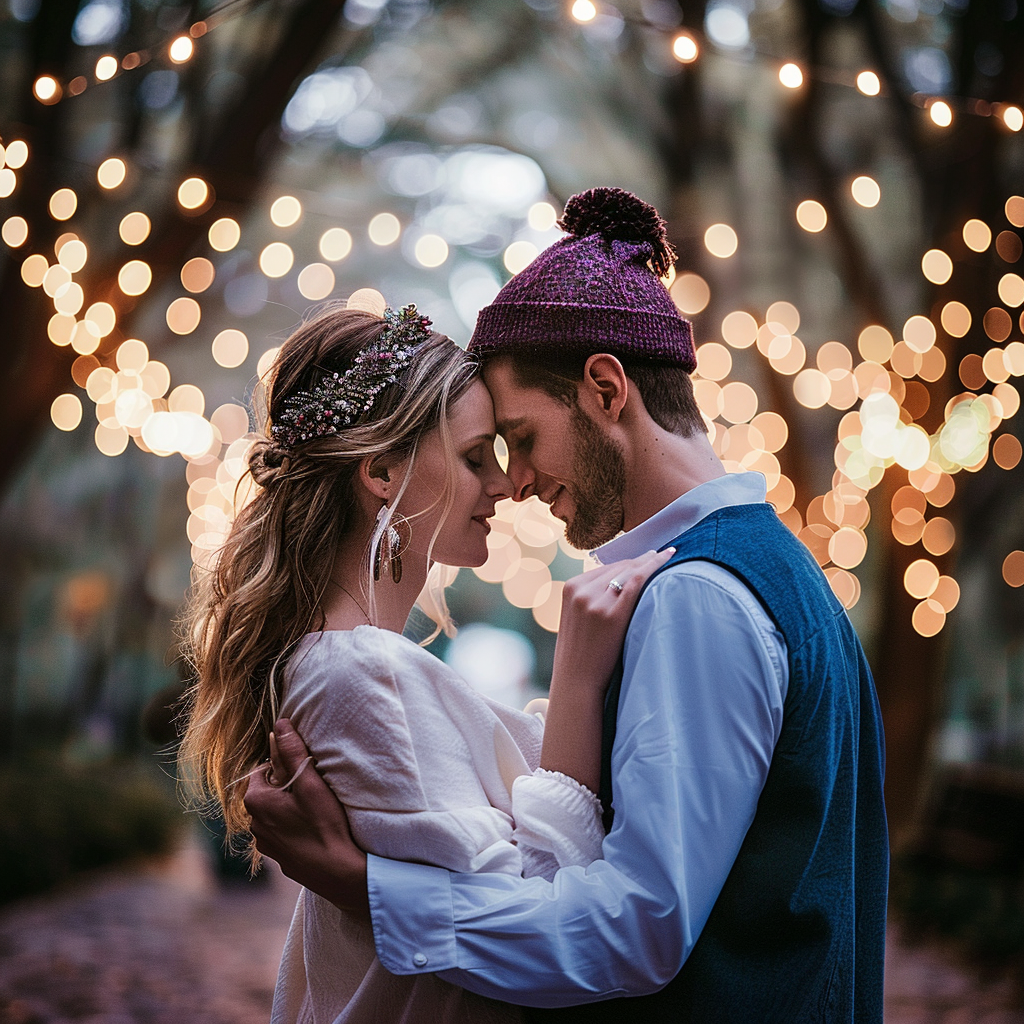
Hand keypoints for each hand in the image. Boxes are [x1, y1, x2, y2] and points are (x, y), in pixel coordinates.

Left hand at [244, 718, 369, 914]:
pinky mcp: (278, 857)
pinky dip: (293, 826)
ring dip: (289, 807)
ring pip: (274, 813)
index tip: (305, 769)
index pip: (262, 769)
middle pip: (268, 792)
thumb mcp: (310, 783)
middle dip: (286, 786)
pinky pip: (282, 832)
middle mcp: (254, 824)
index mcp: (256, 802)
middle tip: (313, 787)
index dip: (284, 765)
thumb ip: (292, 752)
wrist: (337, 873)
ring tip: (314, 808)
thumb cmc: (324, 825)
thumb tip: (280, 724)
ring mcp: (265, 844)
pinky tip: (313, 828)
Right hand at [553, 547, 675, 694]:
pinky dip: (653, 567)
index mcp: (570, 587)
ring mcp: (594, 600)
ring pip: (629, 571)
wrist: (576, 681)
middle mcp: (580, 590)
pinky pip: (636, 581)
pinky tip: (667, 561)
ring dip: (650, 562)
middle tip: (660, 554)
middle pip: (618, 567)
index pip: (605, 568)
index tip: (645, 557)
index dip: (628, 562)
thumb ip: (591, 598)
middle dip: (640, 560)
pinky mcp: (610, 613)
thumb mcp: (577, 618)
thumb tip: (619, 585)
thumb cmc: (582, 654)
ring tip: (668, 555)